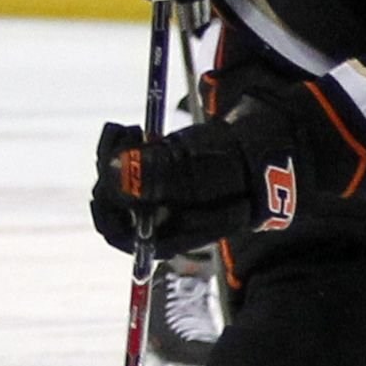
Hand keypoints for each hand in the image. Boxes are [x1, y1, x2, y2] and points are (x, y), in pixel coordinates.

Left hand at [89, 112, 299, 254]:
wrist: (257, 152)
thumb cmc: (236, 167)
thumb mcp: (199, 171)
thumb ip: (158, 175)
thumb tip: (114, 170)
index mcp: (169, 236)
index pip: (118, 231)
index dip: (108, 203)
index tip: (111, 167)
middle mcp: (156, 224)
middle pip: (113, 205)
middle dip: (110, 169)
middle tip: (122, 135)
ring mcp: (153, 202)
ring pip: (116, 184)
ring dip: (114, 154)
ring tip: (129, 129)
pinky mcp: (154, 181)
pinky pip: (125, 171)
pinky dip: (124, 150)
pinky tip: (134, 131)